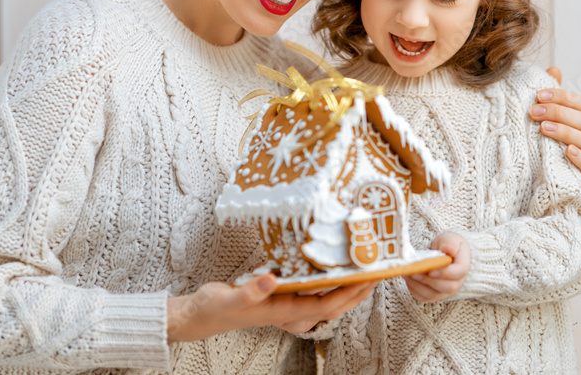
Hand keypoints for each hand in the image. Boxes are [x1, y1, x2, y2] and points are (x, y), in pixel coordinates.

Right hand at [166, 274, 375, 341]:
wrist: (201, 314)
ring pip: (326, 296)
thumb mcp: (231, 298)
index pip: (328, 304)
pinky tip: (331, 266)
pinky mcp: (281, 296)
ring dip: (346, 284)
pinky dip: (327, 278)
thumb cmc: (216, 309)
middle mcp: (291, 310)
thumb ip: (251, 291)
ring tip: (363, 266)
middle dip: (358, 289)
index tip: (370, 278)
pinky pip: (312, 289)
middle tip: (379, 269)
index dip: (351, 292)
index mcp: (286, 311)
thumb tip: (271, 281)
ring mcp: (288, 304)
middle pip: (334, 302)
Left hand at [404, 232, 470, 302]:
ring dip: (418, 286)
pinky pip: (424, 297)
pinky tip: (408, 279)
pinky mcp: (434, 295)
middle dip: (429, 281)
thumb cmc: (447, 244)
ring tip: (407, 274)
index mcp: (463, 267)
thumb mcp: (450, 239)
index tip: (431, 271)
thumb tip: (448, 249)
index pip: (458, 273)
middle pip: (447, 287)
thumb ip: (450, 243)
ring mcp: (445, 291)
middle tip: (414, 273)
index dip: (445, 273)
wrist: (443, 252)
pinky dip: (414, 290)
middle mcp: (457, 282)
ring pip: (434, 295)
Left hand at [530, 66, 580, 180]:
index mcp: (574, 120)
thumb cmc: (534, 143)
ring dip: (566, 132)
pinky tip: (566, 151)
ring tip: (544, 129)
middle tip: (534, 112)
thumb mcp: (536, 118)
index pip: (578, 102)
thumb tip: (554, 69)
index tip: (538, 95)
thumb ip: (546, 96)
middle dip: (558, 113)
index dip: (561, 96)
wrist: (527, 182)